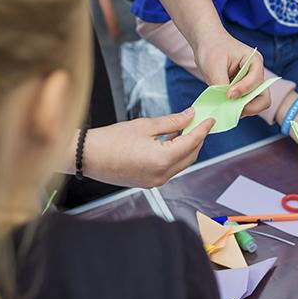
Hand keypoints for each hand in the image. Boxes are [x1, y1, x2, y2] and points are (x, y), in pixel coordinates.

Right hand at [78, 109, 214, 187]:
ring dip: (187, 147)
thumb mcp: (145, 125)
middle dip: (198, 138)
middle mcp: (162, 175)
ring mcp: (155, 182)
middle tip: (200, 122)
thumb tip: (190, 115)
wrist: (87, 156)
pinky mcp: (148, 183)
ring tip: (187, 128)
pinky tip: (173, 140)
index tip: (210, 119)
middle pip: (191, 155)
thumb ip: (172, 121)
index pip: (192, 142)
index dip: (203, 129)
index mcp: (162, 160)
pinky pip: (170, 168)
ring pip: (182, 163)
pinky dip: (176, 155)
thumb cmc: (111, 140)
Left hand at [192, 27, 269, 117]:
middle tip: (232, 108)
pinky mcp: (243, 90)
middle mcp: (257, 74)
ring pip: (256, 104)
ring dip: (242, 108)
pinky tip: (224, 105)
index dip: (243, 90)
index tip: (228, 94)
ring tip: (226, 106)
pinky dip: (236, 108)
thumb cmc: (212, 48)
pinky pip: (244, 104)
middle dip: (249, 106)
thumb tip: (224, 103)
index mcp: (255, 61)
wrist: (207, 43)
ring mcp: (251, 83)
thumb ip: (221, 84)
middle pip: (263, 98)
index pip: (256, 81)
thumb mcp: (214, 66)